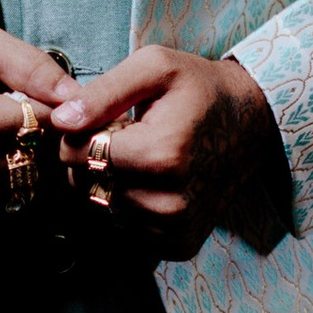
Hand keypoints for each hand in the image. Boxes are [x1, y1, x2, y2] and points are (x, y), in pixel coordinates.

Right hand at [0, 19, 75, 228]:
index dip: (52, 108)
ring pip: (26, 186)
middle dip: (40, 138)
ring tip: (5, 139)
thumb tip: (73, 96)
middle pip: (37, 159)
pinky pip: (5, 208)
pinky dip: (7, 188)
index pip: (42, 123)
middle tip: (23, 118)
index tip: (43, 99)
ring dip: (26, 164)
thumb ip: (28, 64)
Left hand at [49, 47, 291, 260]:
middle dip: (93, 158)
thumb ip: (102, 93)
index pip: (76, 154)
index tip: (109, 119)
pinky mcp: (180, 245)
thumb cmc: (200, 88)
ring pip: (103, 207)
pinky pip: (127, 226)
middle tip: (129, 136)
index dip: (81, 132)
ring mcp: (175, 229)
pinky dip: (131, 204)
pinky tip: (155, 181)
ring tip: (145, 156)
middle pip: (85, 183)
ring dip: (112, 182)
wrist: (252, 123)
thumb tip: (61, 120)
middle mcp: (168, 202)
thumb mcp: (155, 68)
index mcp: (160, 155)